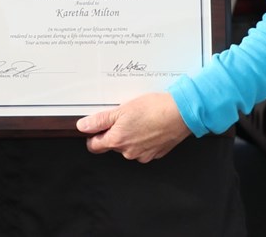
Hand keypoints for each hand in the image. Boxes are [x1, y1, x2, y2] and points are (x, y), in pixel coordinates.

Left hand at [76, 92, 190, 162]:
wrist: (181, 113)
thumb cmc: (154, 109)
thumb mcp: (121, 110)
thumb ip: (100, 120)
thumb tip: (84, 126)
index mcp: (117, 141)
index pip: (94, 146)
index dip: (93, 135)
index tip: (96, 128)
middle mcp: (129, 152)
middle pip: (112, 145)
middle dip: (114, 133)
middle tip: (124, 117)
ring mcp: (143, 155)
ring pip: (128, 147)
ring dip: (130, 136)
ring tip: (139, 120)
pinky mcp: (156, 154)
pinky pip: (143, 149)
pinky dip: (143, 139)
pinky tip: (149, 127)